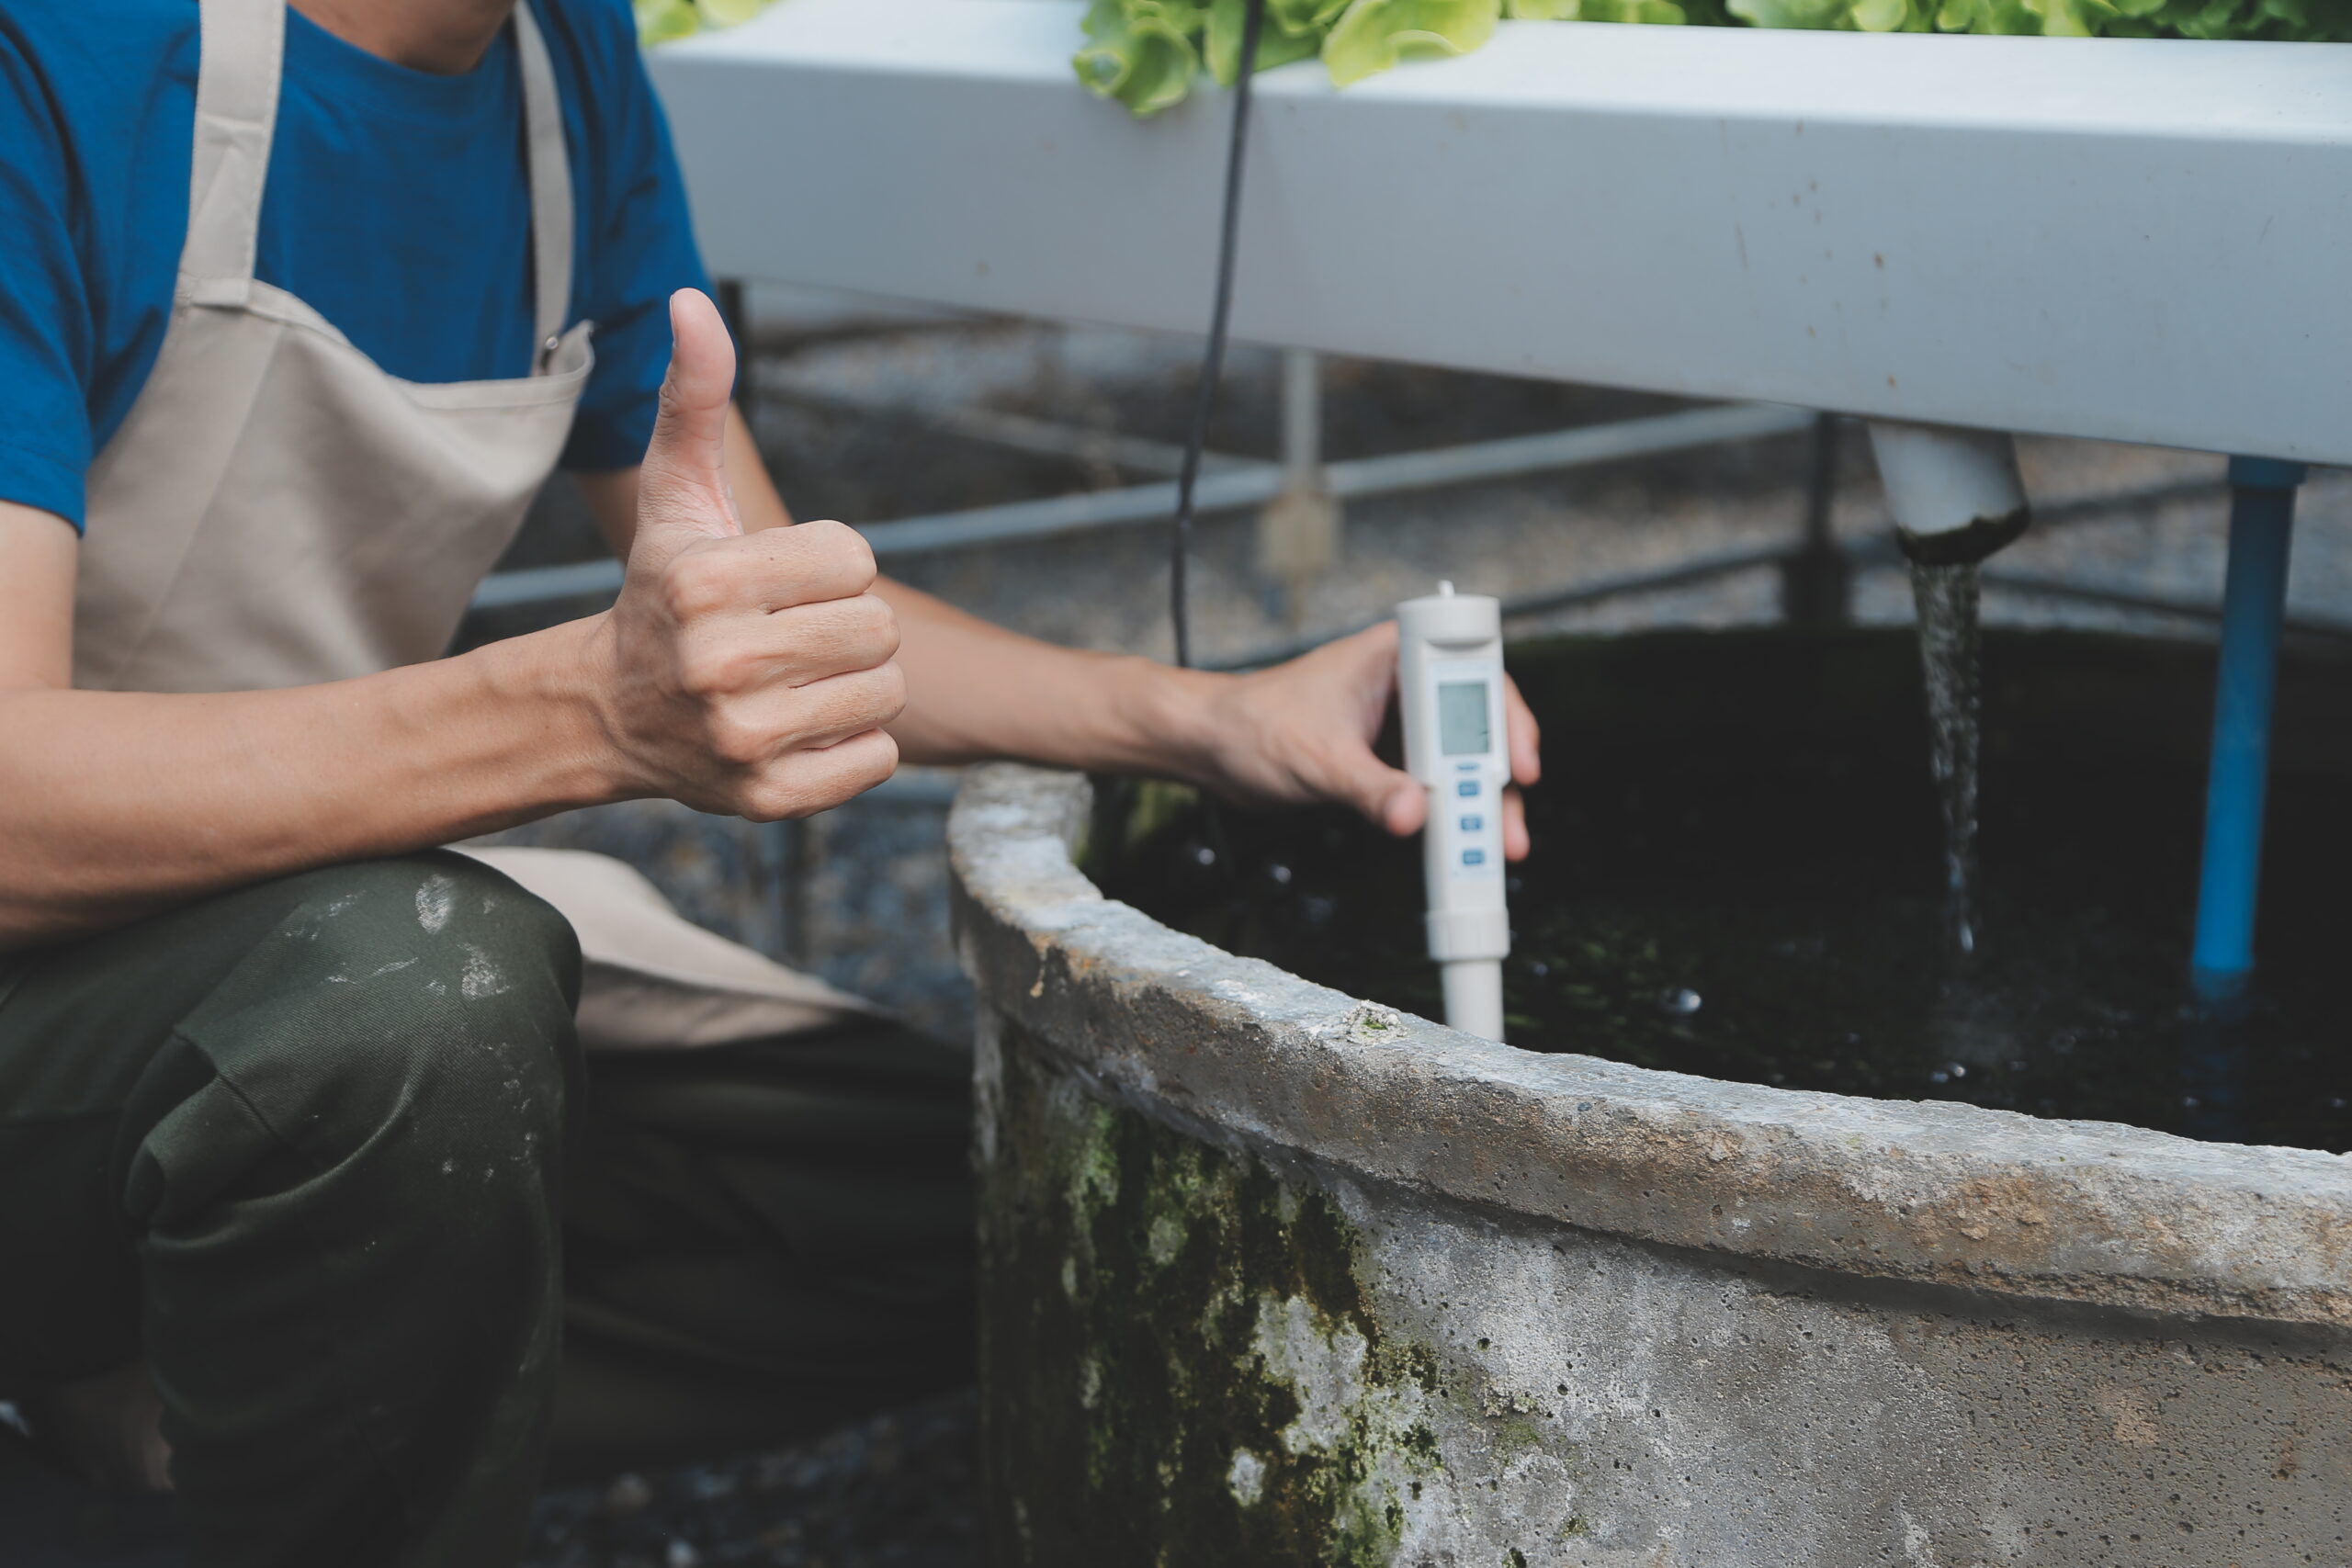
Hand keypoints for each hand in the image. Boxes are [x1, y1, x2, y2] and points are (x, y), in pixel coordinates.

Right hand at [582, 290, 903, 818]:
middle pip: (878, 628)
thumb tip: (691, 300)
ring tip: (793, 682)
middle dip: (847, 626)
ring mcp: (743, 740)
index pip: (854, 558)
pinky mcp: (770, 799)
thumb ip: (694, 399)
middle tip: (789, 637)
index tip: (777, 584)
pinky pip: (878, 757)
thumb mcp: (677, 495)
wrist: (612, 714)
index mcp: (705, 583)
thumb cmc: (665, 592)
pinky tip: (798, 729)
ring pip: (886, 692)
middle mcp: (719, 664)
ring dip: (855, 684)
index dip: (828, 567)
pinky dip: (854, 745)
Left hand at [1196, 621, 1540, 858]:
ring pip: (1462, 761)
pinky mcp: (1387, 759)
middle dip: (1499, 778)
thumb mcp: (1316, 758)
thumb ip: (1367, 788)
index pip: (1473, 676)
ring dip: (1480, 803)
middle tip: (1509, 827)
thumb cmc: (1250, 725)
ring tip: (1498, 848)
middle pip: (1478, 726)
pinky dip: (1451, 814)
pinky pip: (1434, 785)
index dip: (1505, 721)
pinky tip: (1463, 846)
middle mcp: (1407, 685)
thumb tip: (1414, 816)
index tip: (1518, 766)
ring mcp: (1399, 723)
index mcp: (1396, 655)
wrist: (1208, 746)